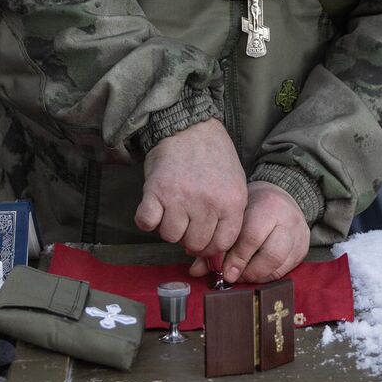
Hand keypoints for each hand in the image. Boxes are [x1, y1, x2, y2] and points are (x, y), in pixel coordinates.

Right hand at [135, 118, 246, 255]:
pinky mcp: (156, 191)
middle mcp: (208, 204)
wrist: (189, 127)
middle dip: (188, 237)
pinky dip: (146, 220)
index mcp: (232, 203)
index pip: (221, 244)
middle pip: (195, 244)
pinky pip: (147, 223)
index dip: (209, 245)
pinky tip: (153, 209)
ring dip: (168, 226)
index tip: (202, 235)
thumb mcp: (234, 185)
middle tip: (186, 219)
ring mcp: (181, 198)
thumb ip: (229, 218)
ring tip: (171, 209)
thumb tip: (213, 255)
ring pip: (170, 236)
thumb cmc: (213, 157)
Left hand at [190, 181, 309, 282]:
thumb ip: (217, 241)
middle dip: (249, 271)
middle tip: (233, 276)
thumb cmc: (251, 206)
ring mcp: (300, 235)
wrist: (281, 195)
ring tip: (242, 275)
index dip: (236, 258)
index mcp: (268, 205)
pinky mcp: (304, 248)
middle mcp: (288, 219)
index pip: (251, 237)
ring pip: (280, 266)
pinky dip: (267, 276)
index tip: (223, 271)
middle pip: (271, 255)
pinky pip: (285, 270)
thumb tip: (196, 270)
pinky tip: (254, 272)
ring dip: (257, 276)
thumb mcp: (234, 215)